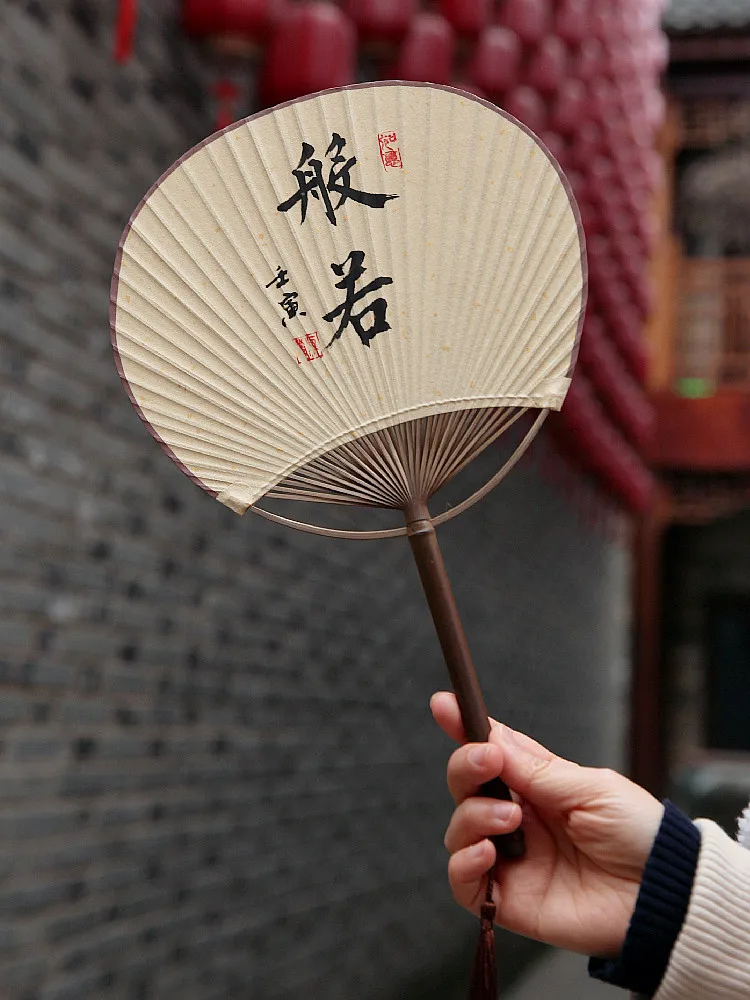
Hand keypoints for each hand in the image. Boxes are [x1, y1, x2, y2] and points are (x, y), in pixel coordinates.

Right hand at [431, 691, 663, 957]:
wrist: (664, 897)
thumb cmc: (638, 835)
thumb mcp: (591, 788)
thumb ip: (536, 770)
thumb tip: (491, 737)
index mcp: (538, 786)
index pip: (492, 752)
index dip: (464, 727)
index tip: (444, 704)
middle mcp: (518, 818)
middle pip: (465, 786)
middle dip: (465, 767)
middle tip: (487, 763)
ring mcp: (511, 859)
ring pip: (458, 830)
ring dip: (473, 816)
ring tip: (511, 819)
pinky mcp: (508, 900)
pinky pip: (463, 883)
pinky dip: (464, 864)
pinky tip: (487, 853)